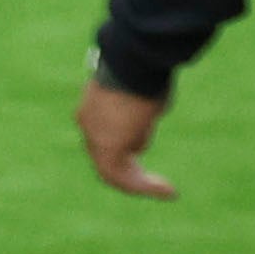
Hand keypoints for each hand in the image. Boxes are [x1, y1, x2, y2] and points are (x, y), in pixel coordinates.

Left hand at [77, 75, 178, 199]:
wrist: (134, 63)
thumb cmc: (144, 72)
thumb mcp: (141, 94)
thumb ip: (140, 111)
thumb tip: (146, 118)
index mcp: (92, 108)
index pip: (102, 136)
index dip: (124, 149)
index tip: (143, 153)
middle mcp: (88, 124)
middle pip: (104, 158)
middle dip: (129, 172)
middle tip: (154, 183)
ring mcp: (94, 137)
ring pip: (113, 171)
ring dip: (140, 184)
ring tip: (166, 189)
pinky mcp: (107, 147)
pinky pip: (123, 177)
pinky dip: (144, 186)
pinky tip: (166, 190)